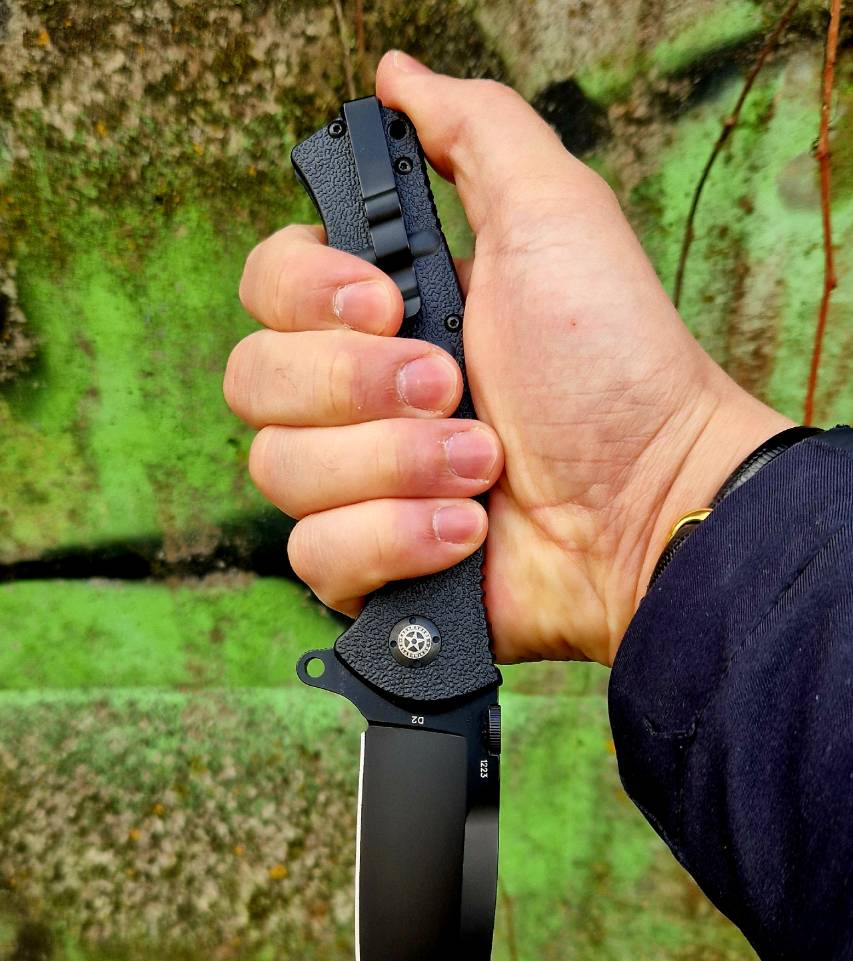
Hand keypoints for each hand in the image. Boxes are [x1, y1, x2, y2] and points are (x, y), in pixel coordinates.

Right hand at [225, 51, 791, 664]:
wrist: (651, 506)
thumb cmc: (615, 366)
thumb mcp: (554, 214)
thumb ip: (473, 131)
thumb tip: (398, 75)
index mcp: (382, 312)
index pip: (264, 287)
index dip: (309, 296)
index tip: (389, 302)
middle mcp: (356, 397)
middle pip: (253, 380)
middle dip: (359, 388)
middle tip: (455, 390)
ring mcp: (360, 485)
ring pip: (278, 470)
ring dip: (394, 465)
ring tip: (483, 468)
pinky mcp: (371, 566)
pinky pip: (314, 555)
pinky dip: (395, 540)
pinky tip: (466, 534)